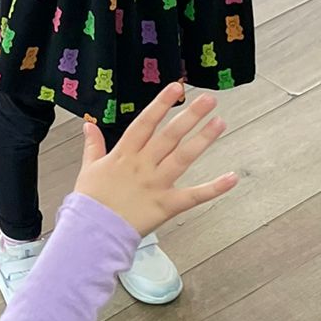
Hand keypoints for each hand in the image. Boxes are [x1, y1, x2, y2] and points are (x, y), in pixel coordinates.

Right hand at [73, 85, 235, 235]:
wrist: (93, 232)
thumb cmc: (90, 202)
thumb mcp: (88, 168)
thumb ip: (93, 145)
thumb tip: (89, 124)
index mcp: (124, 154)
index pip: (145, 123)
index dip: (160, 104)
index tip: (176, 87)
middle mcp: (143, 165)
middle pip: (169, 136)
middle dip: (190, 116)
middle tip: (209, 100)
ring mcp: (156, 184)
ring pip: (183, 157)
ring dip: (202, 139)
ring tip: (219, 123)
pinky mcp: (166, 205)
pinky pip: (194, 195)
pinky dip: (214, 188)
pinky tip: (231, 178)